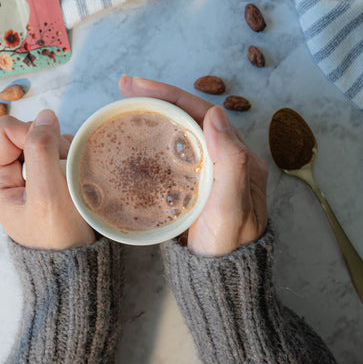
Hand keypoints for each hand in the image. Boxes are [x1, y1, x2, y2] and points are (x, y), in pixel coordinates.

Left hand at [0, 110, 94, 249]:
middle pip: (24, 133)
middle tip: (64, 169)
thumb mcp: (47, 194)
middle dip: (50, 143)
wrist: (76, 263)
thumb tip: (45, 115)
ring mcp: (26, 178)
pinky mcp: (44, 180)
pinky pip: (54, 153)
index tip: (55, 152)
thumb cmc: (59, 236)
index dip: (33, 133)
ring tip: (71, 176)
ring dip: (61, 151)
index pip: (7, 130)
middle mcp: (7, 176)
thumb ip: (41, 151)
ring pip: (42, 141)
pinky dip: (67, 157)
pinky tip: (74, 175)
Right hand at [119, 75, 267, 255]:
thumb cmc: (227, 246)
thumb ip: (231, 162)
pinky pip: (172, 153)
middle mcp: (223, 157)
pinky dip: (153, 139)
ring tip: (126, 104)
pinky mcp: (191, 183)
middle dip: (158, 97)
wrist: (221, 278)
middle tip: (125, 87)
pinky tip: (136, 138)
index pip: (202, 113)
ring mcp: (206, 170)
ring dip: (154, 114)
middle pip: (188, 117)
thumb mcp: (232, 207)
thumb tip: (215, 112)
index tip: (137, 85)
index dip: (170, 94)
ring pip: (179, 132)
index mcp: (237, 156)